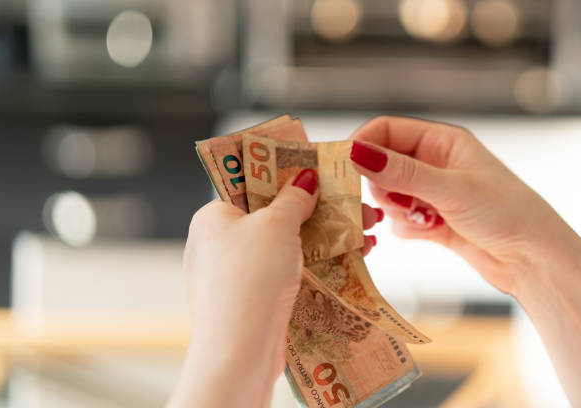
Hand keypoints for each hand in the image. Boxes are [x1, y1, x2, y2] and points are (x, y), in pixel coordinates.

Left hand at [169, 169, 382, 407]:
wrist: (239, 353)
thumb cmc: (249, 280)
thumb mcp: (275, 226)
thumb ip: (293, 199)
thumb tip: (305, 178)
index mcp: (213, 216)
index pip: (250, 184)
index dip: (286, 175)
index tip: (319, 170)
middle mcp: (220, 243)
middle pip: (275, 215)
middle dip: (319, 210)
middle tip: (355, 203)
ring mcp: (236, 273)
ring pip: (286, 245)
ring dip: (326, 237)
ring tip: (367, 231)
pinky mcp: (254, 299)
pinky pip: (288, 271)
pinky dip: (316, 263)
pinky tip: (351, 258)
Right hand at [349, 115, 560, 295]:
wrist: (532, 260)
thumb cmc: (504, 213)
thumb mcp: (449, 188)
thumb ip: (400, 172)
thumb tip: (355, 153)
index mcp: (441, 141)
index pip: (386, 130)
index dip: (363, 145)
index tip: (344, 167)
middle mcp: (433, 163)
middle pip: (381, 164)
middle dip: (380, 185)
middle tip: (392, 203)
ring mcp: (430, 192)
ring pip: (387, 194)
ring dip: (394, 210)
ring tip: (420, 219)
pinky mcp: (430, 219)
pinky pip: (398, 219)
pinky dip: (405, 227)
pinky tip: (428, 232)